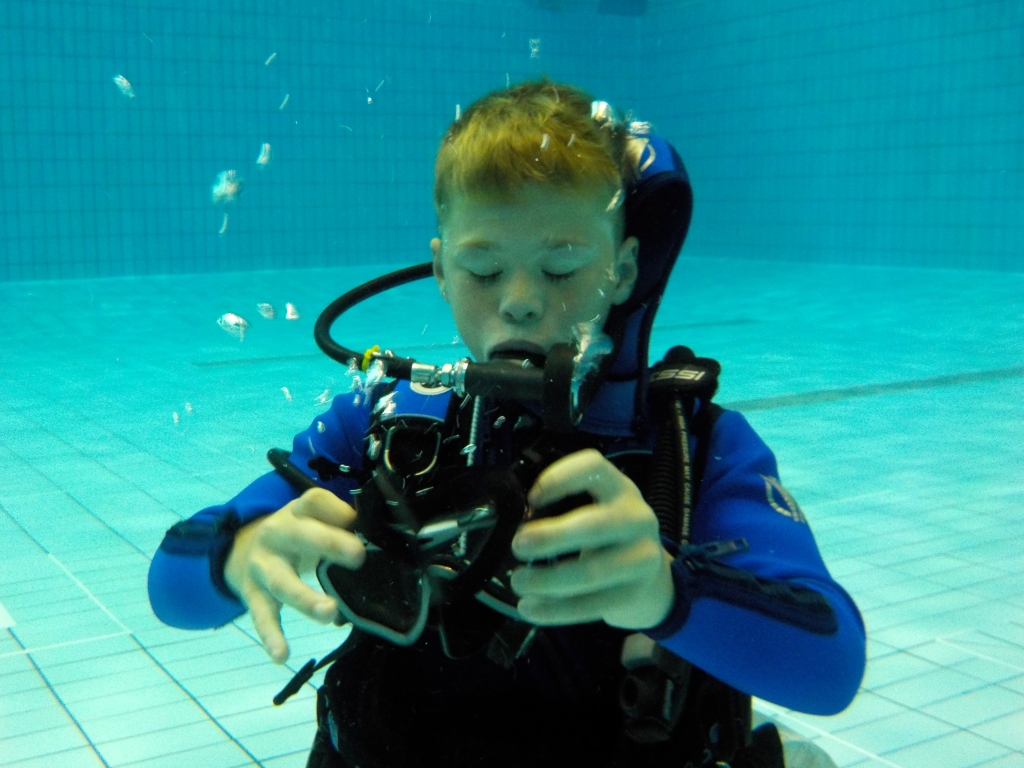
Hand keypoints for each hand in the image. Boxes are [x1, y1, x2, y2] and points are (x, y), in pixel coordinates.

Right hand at [224, 487, 365, 662]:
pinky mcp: (253, 594)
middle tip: (358, 556)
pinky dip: (271, 637)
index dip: (338, 510)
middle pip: (301, 535)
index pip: (315, 501)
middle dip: (329, 544)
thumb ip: (341, 524)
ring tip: (329, 612)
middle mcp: (277, 534)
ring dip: (305, 598)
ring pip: (282, 581)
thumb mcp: (313, 520)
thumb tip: (378, 536)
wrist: (241, 549)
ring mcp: (262, 565)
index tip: (360, 522)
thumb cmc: (296, 535)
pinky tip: (282, 655)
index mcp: (297, 512)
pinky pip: (262, 616)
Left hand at [510, 448, 674, 629]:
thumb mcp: (595, 512)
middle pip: (594, 526)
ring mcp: (642, 558)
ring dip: (548, 580)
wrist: (651, 580)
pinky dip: (556, 609)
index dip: (561, 478)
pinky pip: (592, 605)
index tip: (532, 499)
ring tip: (519, 582)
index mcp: (620, 489)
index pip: (594, 468)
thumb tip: (513, 528)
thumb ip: (564, 512)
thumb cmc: (607, 539)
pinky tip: (529, 609)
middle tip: (517, 545)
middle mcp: (637, 518)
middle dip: (551, 537)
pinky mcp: (635, 594)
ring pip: (592, 572)